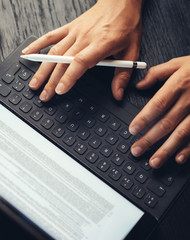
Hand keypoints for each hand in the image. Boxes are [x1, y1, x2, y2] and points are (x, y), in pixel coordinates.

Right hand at [22, 0, 142, 100]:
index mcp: (100, 45)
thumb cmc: (126, 25)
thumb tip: (117, 94)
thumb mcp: (132, 51)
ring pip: (54, 51)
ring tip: (34, 83)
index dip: (68, 77)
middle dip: (51, 81)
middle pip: (63, 61)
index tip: (60, 90)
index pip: (80, 63)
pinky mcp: (69, 27)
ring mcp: (75, 32)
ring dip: (42, 68)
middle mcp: (84, 38)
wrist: (120, 2)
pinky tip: (29, 53)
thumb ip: (123, 75)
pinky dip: (38, 44)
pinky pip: (51, 36)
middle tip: (44, 95)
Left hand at [129, 56, 189, 167]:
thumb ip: (157, 74)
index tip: (133, 130)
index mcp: (179, 84)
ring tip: (154, 161)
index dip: (144, 119)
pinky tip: (178, 157)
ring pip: (181, 134)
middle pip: (166, 123)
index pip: (157, 104)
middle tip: (136, 150)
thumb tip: (139, 85)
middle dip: (149, 139)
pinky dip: (188, 149)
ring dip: (166, 149)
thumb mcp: (179, 63)